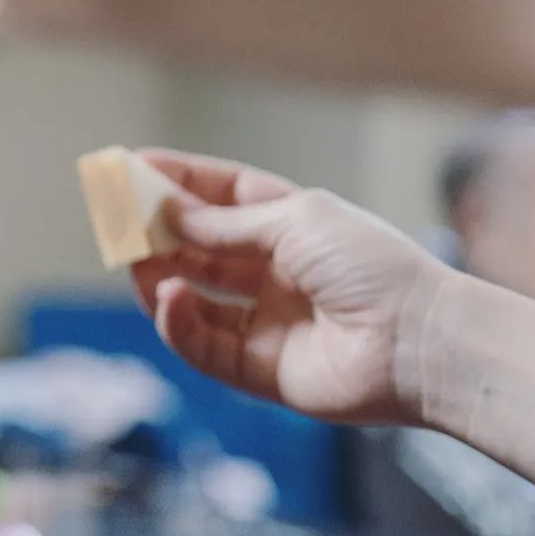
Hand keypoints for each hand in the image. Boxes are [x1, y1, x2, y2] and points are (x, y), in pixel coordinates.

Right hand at [128, 150, 450, 426]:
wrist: (418, 343)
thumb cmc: (371, 267)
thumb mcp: (295, 221)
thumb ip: (225, 224)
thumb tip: (169, 215)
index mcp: (292, 226)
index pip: (224, 196)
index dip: (180, 181)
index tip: (133, 168)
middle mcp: (275, 272)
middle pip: (200, 247)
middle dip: (157, 232)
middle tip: (116, 220)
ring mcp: (265, 321)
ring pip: (192, 296)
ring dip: (158, 277)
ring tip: (135, 262)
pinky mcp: (258, 368)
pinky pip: (202, 343)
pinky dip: (176, 321)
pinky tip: (167, 296)